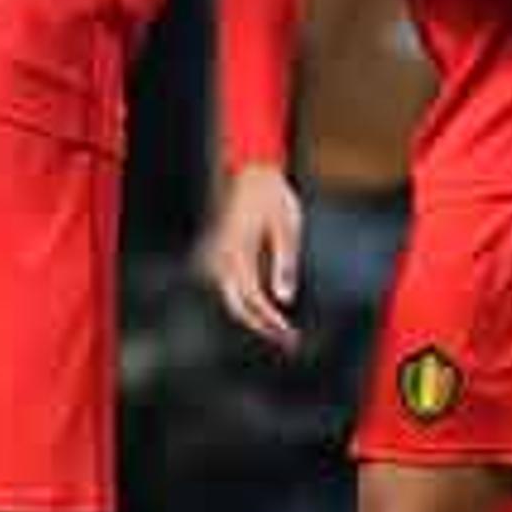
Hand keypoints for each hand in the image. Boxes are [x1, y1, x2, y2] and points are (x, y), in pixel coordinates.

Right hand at [199, 162, 303, 350]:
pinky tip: (267, 308)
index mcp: (238, 253)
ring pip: (233, 298)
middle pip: (237, 306)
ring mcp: (220, 255)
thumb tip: (285, 299)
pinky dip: (248, 302)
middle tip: (289, 342)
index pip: (253, 300)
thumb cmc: (273, 196)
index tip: (290, 335)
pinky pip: (232, 287)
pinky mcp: (224, 253)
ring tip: (282, 330)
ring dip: (255, 317)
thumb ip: (285, 263)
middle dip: (262, 327)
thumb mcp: (287, 227)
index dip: (271, 322)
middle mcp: (223, 258)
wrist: (253, 170)